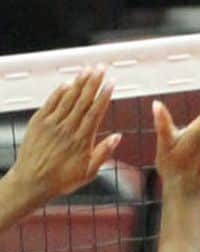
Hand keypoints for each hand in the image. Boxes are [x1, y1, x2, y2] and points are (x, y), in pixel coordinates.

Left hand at [8, 68, 119, 206]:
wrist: (30, 183)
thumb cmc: (60, 180)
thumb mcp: (88, 172)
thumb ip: (103, 153)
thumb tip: (117, 137)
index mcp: (81, 140)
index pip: (95, 112)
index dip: (104, 96)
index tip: (111, 83)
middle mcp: (67, 129)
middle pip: (83, 100)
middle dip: (93, 82)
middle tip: (101, 68)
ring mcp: (51, 125)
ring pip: (68, 99)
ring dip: (79, 83)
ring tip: (87, 70)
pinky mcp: (38, 124)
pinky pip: (50, 104)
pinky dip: (59, 92)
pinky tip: (66, 84)